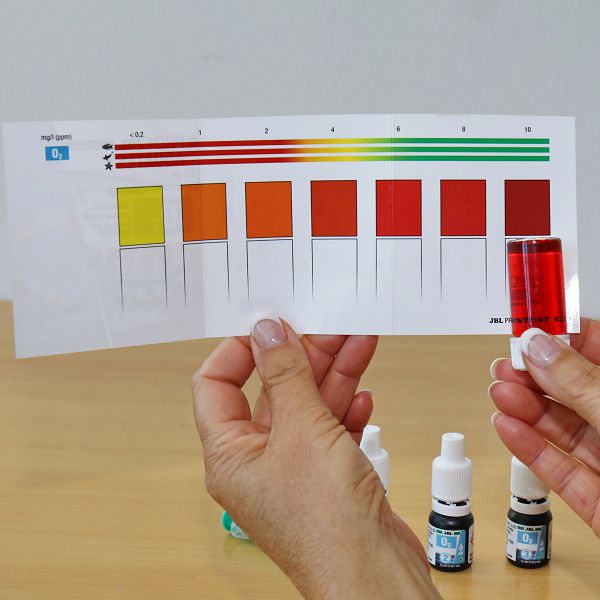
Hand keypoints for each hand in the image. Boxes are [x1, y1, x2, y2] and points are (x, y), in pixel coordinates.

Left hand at [193, 319, 438, 599]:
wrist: (375, 577)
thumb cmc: (327, 524)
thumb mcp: (302, 429)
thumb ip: (284, 374)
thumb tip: (266, 331)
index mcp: (229, 453)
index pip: (215, 385)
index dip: (238, 350)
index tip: (269, 324)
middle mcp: (256, 461)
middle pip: (271, 390)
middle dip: (302, 356)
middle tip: (329, 327)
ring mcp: (293, 469)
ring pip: (307, 406)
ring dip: (333, 375)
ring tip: (357, 342)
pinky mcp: (326, 477)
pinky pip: (330, 430)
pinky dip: (346, 410)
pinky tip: (363, 395)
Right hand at [489, 318, 599, 535]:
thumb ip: (580, 383)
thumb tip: (541, 347)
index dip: (564, 339)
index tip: (531, 330)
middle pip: (575, 392)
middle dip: (536, 376)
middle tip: (506, 364)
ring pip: (564, 430)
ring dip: (526, 409)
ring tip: (500, 391)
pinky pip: (560, 469)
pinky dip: (530, 448)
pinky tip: (508, 426)